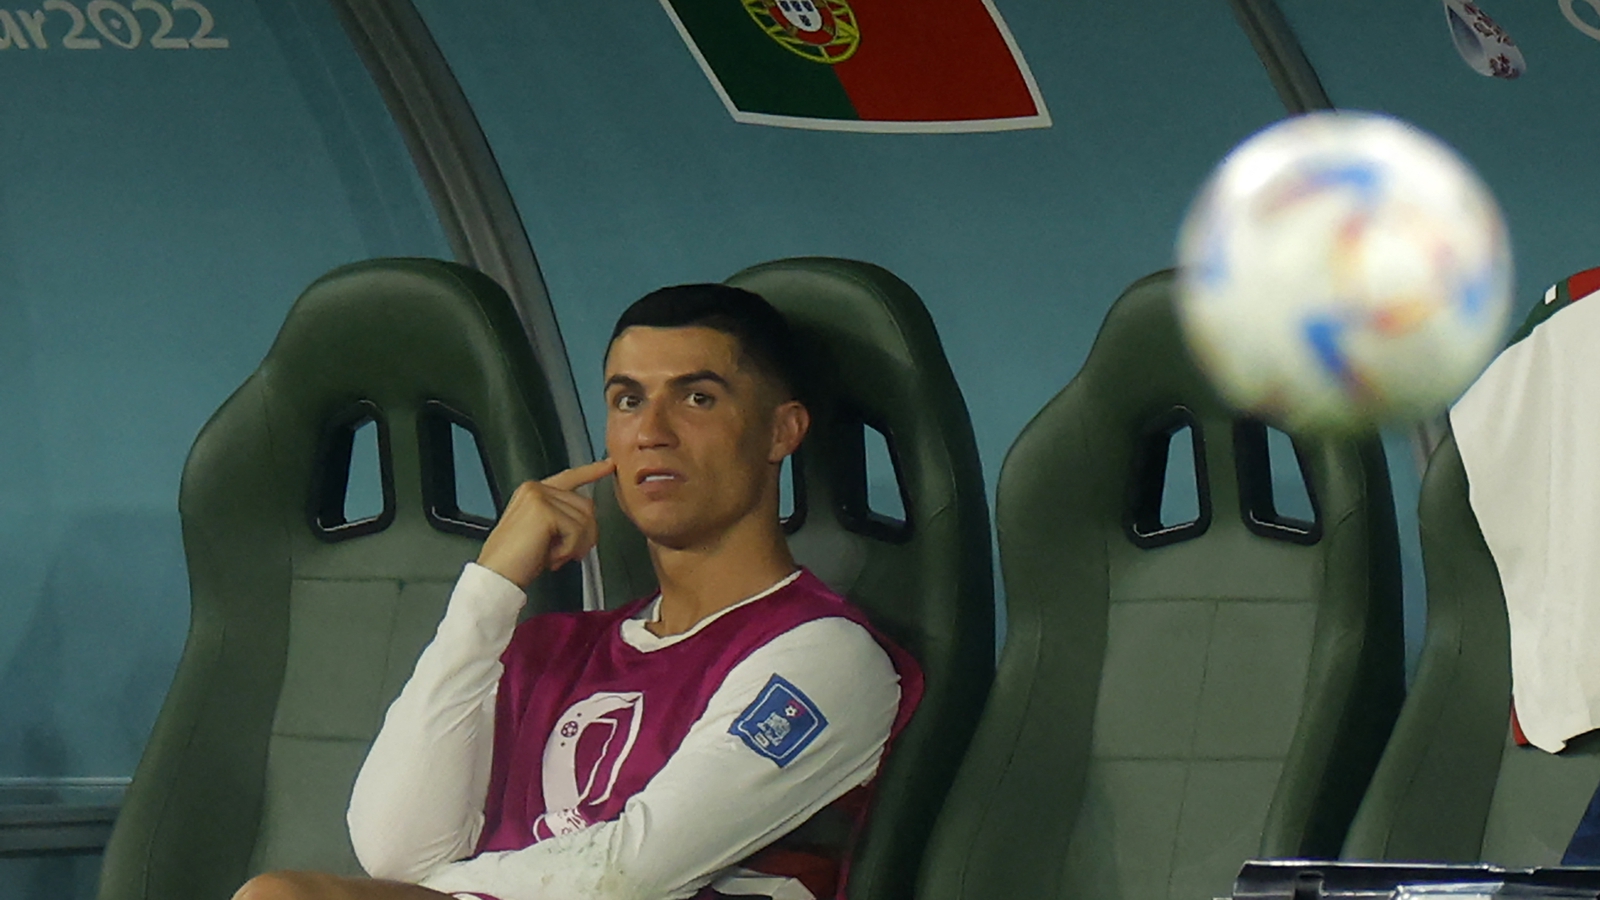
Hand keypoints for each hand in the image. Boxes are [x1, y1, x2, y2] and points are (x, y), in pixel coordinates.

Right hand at [476, 459, 616, 588]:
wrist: (497, 576)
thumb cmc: (517, 561)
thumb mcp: (545, 533)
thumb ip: (562, 518)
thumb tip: (589, 521)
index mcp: (533, 491)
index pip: (570, 477)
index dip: (591, 471)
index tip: (608, 465)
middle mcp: (536, 488)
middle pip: (586, 506)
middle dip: (585, 535)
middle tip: (569, 554)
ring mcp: (539, 497)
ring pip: (585, 520)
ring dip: (575, 546)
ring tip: (554, 557)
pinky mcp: (544, 511)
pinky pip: (577, 531)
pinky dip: (568, 550)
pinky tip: (551, 558)